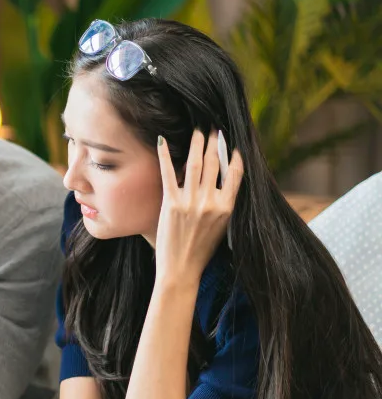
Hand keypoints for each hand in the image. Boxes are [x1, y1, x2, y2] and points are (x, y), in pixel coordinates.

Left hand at [154, 129, 242, 282]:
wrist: (182, 269)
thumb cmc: (201, 249)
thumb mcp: (221, 227)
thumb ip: (222, 204)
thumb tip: (222, 184)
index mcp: (227, 207)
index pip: (236, 174)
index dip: (235, 155)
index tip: (234, 143)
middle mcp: (210, 202)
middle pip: (214, 165)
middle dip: (215, 144)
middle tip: (214, 129)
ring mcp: (190, 202)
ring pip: (195, 165)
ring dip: (196, 145)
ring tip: (198, 130)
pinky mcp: (171, 204)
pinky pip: (168, 174)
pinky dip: (166, 156)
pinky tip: (163, 141)